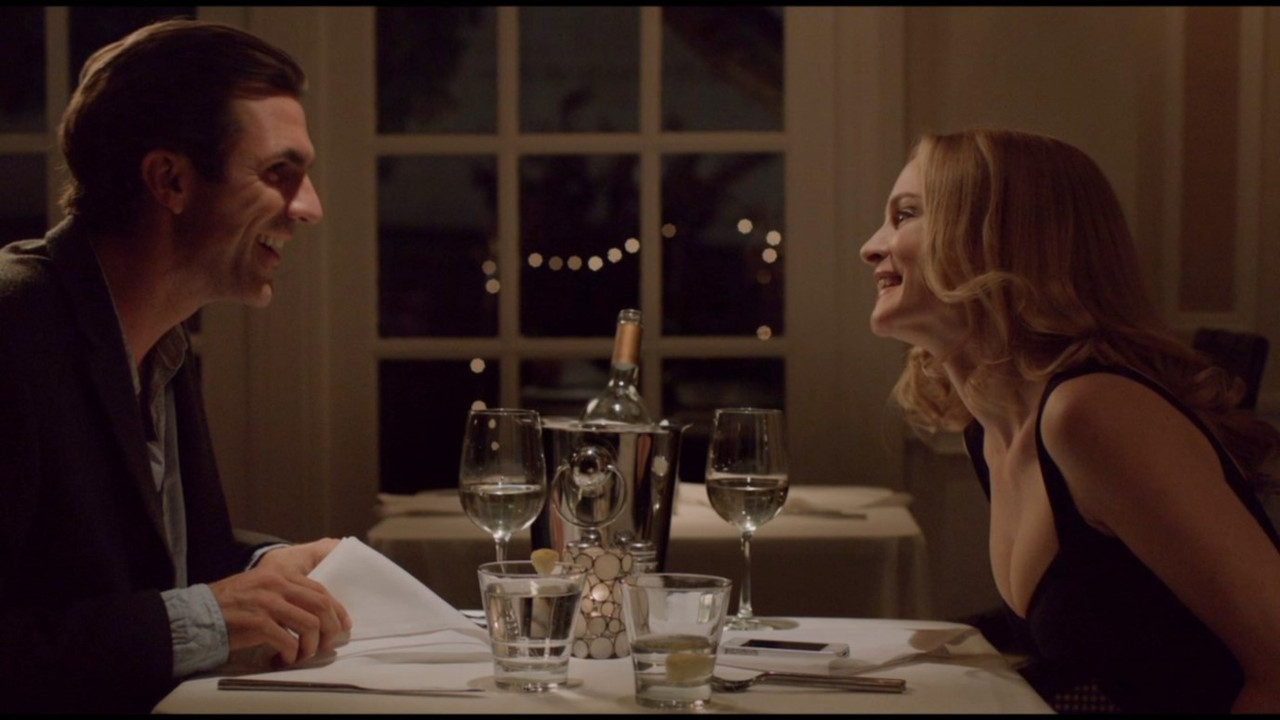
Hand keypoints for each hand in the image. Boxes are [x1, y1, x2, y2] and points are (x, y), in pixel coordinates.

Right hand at [210, 542, 352, 666]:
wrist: (197, 615)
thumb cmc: (228, 605)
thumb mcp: (260, 587)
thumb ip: (285, 592)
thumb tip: (314, 612)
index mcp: (280, 574)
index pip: (320, 590)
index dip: (337, 610)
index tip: (343, 625)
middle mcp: (277, 584)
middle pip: (321, 607)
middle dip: (330, 630)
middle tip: (325, 645)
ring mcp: (268, 603)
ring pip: (311, 625)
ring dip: (311, 646)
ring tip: (301, 655)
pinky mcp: (258, 623)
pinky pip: (289, 641)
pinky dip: (291, 654)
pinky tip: (283, 659)